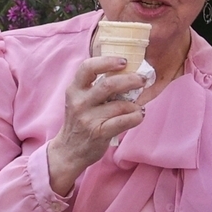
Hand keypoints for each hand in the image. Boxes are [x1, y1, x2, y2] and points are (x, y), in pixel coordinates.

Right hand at [47, 56, 146, 194]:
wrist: (69, 151)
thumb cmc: (81, 121)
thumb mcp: (81, 100)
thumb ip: (96, 86)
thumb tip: (127, 72)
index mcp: (75, 89)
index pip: (87, 67)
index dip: (107, 61)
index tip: (124, 61)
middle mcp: (79, 102)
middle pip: (108, 84)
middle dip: (131, 79)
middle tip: (142, 80)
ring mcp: (88, 118)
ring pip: (120, 105)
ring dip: (135, 104)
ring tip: (138, 105)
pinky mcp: (99, 132)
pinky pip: (124, 121)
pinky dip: (137, 116)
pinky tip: (139, 115)